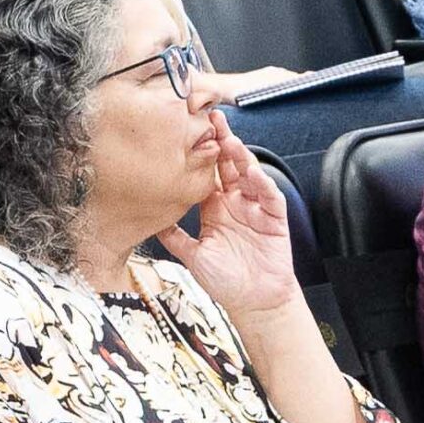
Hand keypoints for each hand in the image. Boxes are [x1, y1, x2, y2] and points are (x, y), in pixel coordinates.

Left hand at [151, 123, 299, 315]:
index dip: (200, 156)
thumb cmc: (225, 281)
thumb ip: (174, 238)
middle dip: (222, 142)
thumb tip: (149, 222)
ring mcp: (255, 209)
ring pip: (249, 175)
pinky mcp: (274, 219)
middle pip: (228, 166)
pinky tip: (253, 173)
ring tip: (230, 141)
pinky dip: (263, 184)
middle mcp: (235, 204)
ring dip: (241, 157)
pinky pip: (270, 197)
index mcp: (215, 209)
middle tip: (211, 120)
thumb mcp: (192, 256)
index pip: (206, 175)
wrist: (253, 302)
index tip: (188, 135)